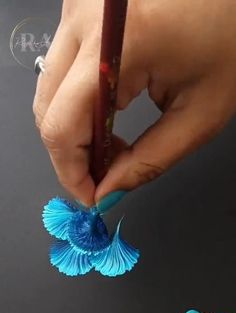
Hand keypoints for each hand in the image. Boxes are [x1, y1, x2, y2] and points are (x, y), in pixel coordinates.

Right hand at [33, 0, 235, 207]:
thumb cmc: (230, 41)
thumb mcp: (199, 114)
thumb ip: (150, 160)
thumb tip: (108, 190)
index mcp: (120, 43)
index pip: (61, 125)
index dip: (71, 171)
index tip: (91, 194)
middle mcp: (85, 19)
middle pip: (48, 110)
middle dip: (72, 153)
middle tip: (105, 172)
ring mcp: (78, 11)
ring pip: (51, 91)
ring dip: (74, 129)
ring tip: (113, 143)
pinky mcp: (82, 13)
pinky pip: (64, 72)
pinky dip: (78, 105)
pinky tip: (107, 115)